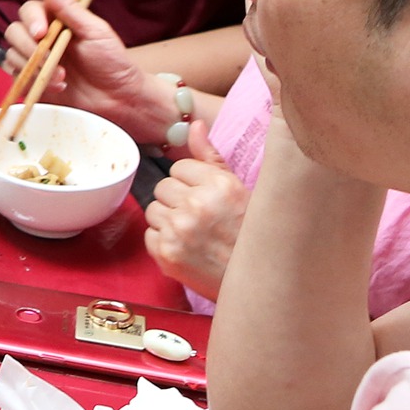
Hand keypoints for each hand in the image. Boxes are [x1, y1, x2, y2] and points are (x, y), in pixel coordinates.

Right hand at [0, 0, 173, 141]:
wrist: (119, 100)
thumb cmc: (112, 62)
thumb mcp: (94, 31)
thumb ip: (67, 6)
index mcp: (56, 22)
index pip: (29, 10)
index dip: (31, 20)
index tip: (42, 33)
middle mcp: (42, 39)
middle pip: (14, 31)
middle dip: (30, 47)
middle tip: (51, 60)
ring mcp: (35, 61)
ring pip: (12, 54)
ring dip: (35, 67)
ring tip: (62, 78)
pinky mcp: (31, 82)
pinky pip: (16, 76)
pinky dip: (32, 81)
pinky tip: (56, 87)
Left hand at [145, 155, 248, 299]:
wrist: (260, 284)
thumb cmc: (250, 236)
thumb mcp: (240, 190)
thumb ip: (211, 157)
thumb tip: (194, 125)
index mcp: (218, 185)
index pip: (178, 167)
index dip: (189, 182)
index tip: (204, 196)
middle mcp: (197, 205)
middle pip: (163, 187)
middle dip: (177, 200)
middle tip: (200, 217)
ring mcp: (179, 230)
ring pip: (153, 210)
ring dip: (168, 220)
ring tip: (193, 233)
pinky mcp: (167, 254)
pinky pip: (149, 235)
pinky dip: (163, 241)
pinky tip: (186, 248)